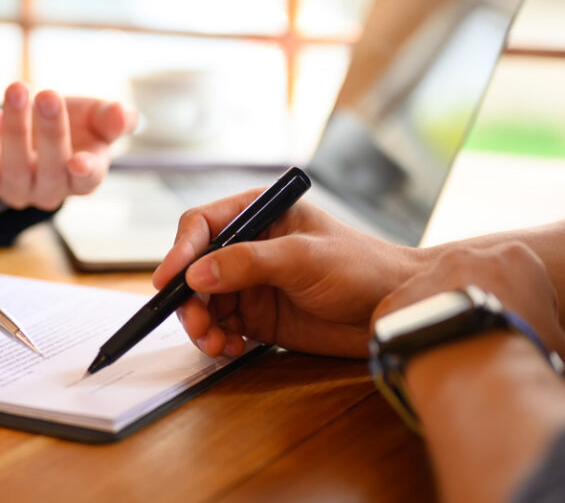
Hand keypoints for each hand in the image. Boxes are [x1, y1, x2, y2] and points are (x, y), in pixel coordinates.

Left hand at [0, 81, 134, 210]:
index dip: (84, 173)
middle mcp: (50, 190)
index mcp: (83, 177)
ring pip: (15, 168)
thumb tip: (123, 115)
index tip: (79, 160)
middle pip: (51, 170)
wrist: (25, 123)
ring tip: (17, 90)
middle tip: (49, 95)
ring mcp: (17, 189)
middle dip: (50, 132)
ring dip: (16, 128)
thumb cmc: (70, 123)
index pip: (88, 181)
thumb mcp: (95, 116)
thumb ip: (113, 117)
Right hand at [154, 189, 422, 358]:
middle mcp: (247, 246)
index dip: (180, 251)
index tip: (169, 281)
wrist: (395, 309)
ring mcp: (250, 283)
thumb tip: (196, 275)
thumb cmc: (361, 267)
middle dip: (189, 298)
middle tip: (197, 324)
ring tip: (215, 343)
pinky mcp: (257, 317)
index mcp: (258, 215)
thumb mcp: (303, 258)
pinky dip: (217, 340)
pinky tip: (230, 349)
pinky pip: (221, 327)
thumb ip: (248, 263)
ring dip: (201, 324)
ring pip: (203, 302)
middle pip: (195, 268)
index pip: (202, 225)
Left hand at [373, 243, 564, 392]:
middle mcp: (466, 256)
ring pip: (435, 301)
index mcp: (516, 258)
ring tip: (454, 360)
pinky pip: (401, 321)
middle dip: (481, 313)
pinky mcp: (393, 301)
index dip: (527, 315)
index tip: (522, 340)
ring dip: (443, 325)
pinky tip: (423, 363)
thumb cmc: (528, 355)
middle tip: (485, 348)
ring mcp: (425, 275)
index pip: (524, 283)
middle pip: (475, 287)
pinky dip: (409, 342)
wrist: (473, 361)